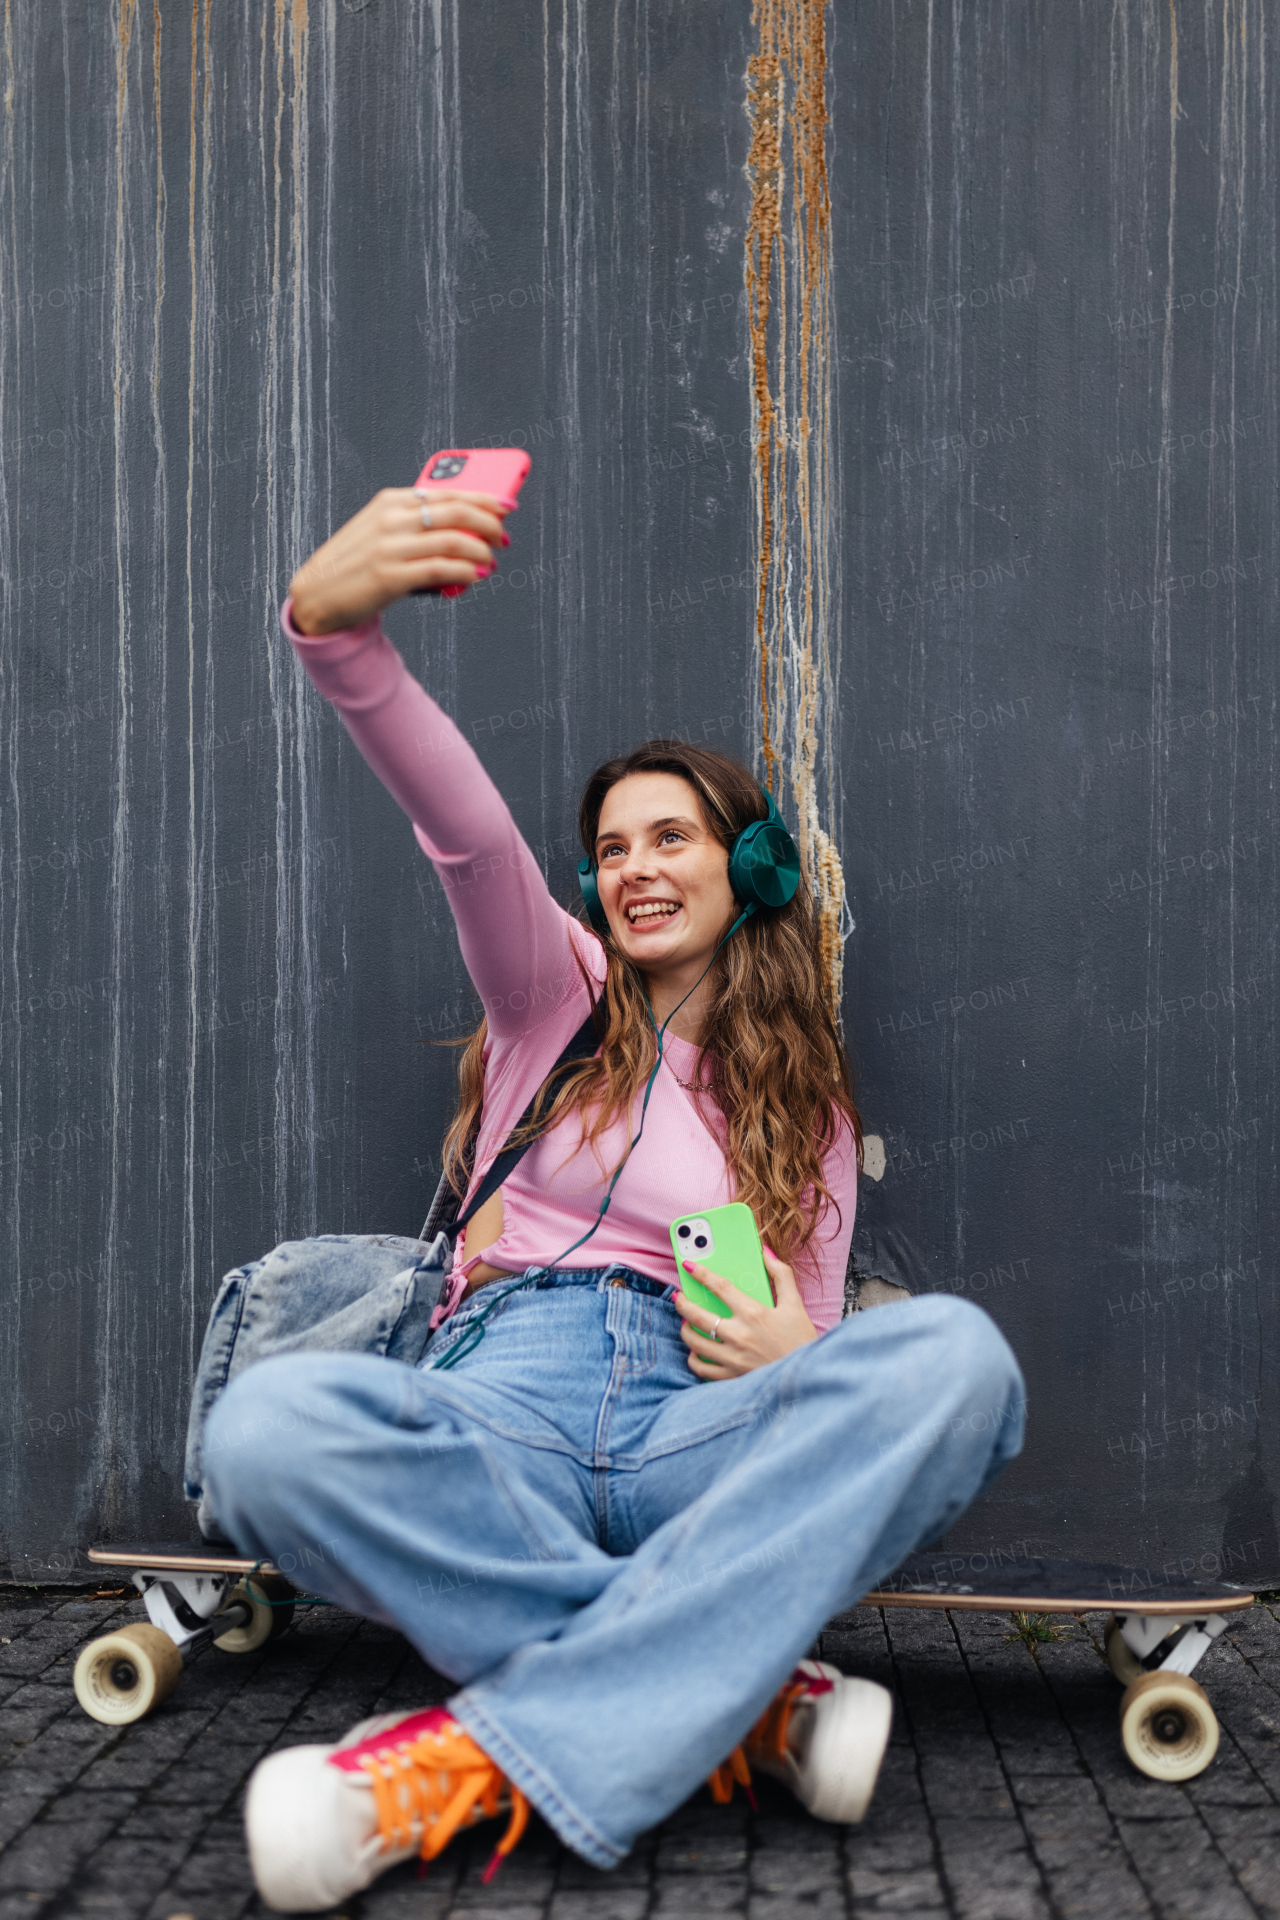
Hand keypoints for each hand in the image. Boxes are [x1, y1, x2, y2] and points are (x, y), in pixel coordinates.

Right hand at [288, 488, 509, 635]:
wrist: (318, 595)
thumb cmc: (357, 564)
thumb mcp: (381, 531)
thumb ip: (416, 524)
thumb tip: (466, 529)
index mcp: (391, 501)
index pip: (448, 492)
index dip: (484, 499)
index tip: (506, 507)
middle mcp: (391, 519)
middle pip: (457, 512)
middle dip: (490, 524)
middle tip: (503, 538)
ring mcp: (390, 548)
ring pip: (453, 541)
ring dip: (481, 552)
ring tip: (490, 562)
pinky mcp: (390, 577)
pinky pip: (441, 570)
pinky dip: (465, 572)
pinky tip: (476, 576)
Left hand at [674, 1246, 818, 1378]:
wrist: (808, 1377)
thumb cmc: (802, 1341)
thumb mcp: (795, 1305)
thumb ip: (781, 1275)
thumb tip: (767, 1252)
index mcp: (754, 1314)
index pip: (720, 1287)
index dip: (701, 1273)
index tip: (688, 1265)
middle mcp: (739, 1336)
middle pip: (698, 1315)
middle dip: (682, 1303)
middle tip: (678, 1296)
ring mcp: (733, 1359)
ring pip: (694, 1343)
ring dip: (685, 1329)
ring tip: (686, 1322)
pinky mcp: (731, 1377)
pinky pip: (701, 1368)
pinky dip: (694, 1358)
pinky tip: (697, 1350)